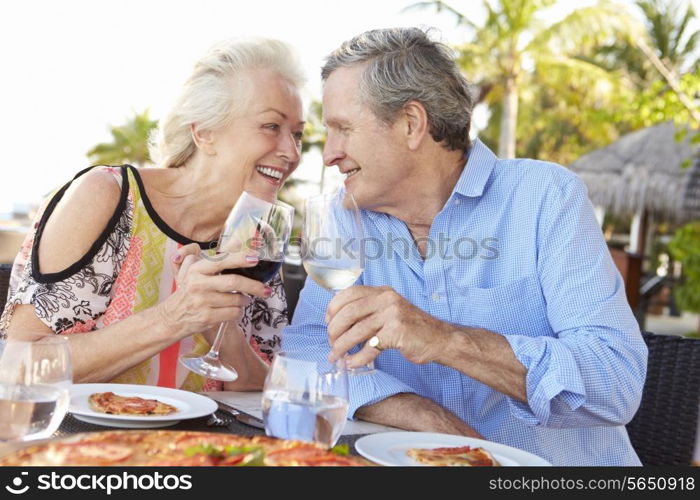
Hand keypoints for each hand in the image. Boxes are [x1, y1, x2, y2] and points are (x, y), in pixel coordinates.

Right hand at [158, 244, 270, 337]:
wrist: (172, 318)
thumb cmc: (188, 292)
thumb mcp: (196, 272)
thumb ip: (216, 259)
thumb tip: (239, 243)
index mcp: (196, 270)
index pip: (221, 262)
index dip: (240, 259)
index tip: (255, 259)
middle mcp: (198, 285)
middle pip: (234, 282)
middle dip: (254, 286)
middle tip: (266, 289)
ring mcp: (203, 302)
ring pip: (237, 300)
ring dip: (245, 300)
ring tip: (244, 299)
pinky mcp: (207, 318)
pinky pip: (233, 313)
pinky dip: (239, 312)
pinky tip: (235, 309)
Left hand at [326, 286, 447, 368]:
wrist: (440, 339)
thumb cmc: (412, 328)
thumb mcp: (390, 310)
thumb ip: (369, 311)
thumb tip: (339, 322)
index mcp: (382, 292)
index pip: (349, 293)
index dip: (334, 308)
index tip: (327, 322)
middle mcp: (387, 299)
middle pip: (349, 312)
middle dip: (334, 330)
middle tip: (331, 343)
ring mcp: (393, 315)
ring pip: (357, 331)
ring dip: (342, 347)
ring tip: (336, 357)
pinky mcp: (397, 333)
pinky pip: (370, 347)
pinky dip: (358, 358)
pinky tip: (353, 363)